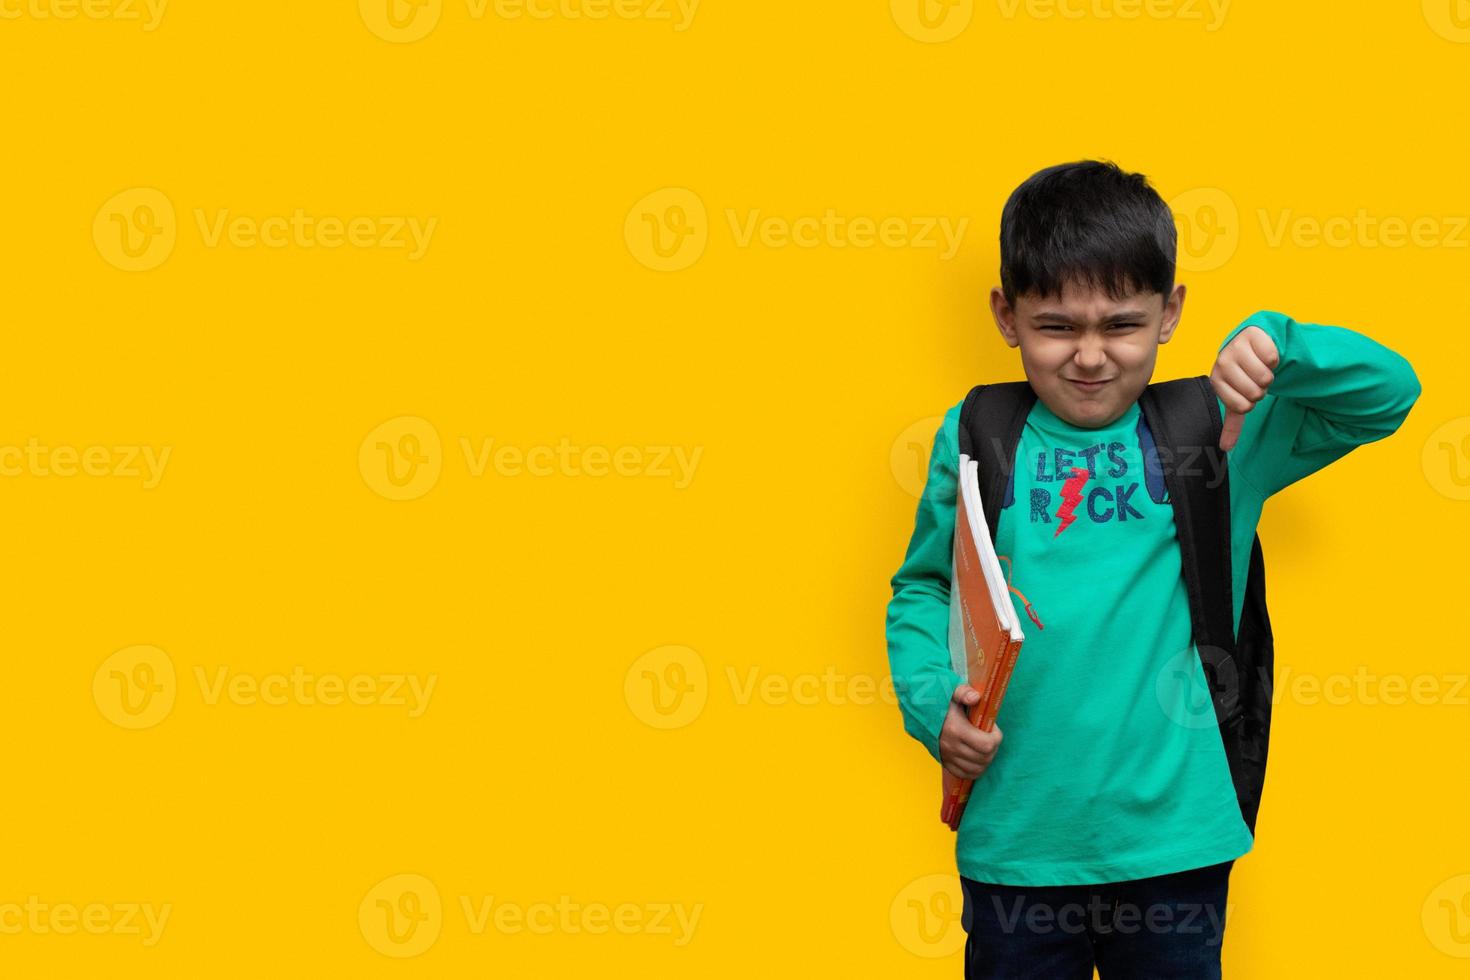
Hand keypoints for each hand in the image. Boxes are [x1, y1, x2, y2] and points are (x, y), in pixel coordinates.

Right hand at [939, 683, 1002, 780]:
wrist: (919, 713)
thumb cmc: (940, 702)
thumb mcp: (951, 692)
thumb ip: (964, 692)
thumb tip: (976, 698)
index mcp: (956, 729)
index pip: (987, 745)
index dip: (996, 737)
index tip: (992, 728)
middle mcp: (951, 747)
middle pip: (985, 758)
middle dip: (993, 748)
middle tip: (989, 736)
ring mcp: (947, 757)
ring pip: (977, 769)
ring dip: (986, 759)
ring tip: (983, 746)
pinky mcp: (945, 763)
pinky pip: (966, 774)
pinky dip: (975, 769)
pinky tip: (976, 758)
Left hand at [1211, 325, 1280, 451]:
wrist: (1249, 343)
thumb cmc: (1243, 374)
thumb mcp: (1237, 397)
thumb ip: (1232, 422)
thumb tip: (1226, 448)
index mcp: (1216, 381)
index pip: (1243, 407)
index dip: (1252, 401)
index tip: (1246, 391)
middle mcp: (1221, 363)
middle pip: (1256, 392)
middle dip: (1261, 388)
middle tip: (1255, 378)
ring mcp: (1235, 347)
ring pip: (1265, 376)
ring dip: (1269, 374)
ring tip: (1260, 367)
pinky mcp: (1252, 335)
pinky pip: (1272, 357)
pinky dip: (1274, 358)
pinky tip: (1265, 354)